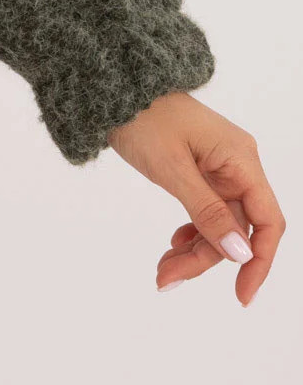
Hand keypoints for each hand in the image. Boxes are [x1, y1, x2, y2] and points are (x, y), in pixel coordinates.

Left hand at [106, 91, 284, 304]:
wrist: (115, 88)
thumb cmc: (143, 118)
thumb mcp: (172, 168)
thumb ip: (207, 211)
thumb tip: (240, 253)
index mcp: (241, 160)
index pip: (268, 221)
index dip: (259, 261)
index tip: (241, 296)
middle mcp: (237, 165)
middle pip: (237, 228)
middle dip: (207, 258)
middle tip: (167, 279)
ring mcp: (218, 169)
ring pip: (218, 225)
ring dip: (194, 250)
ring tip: (162, 270)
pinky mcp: (199, 172)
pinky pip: (205, 212)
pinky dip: (190, 232)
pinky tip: (173, 245)